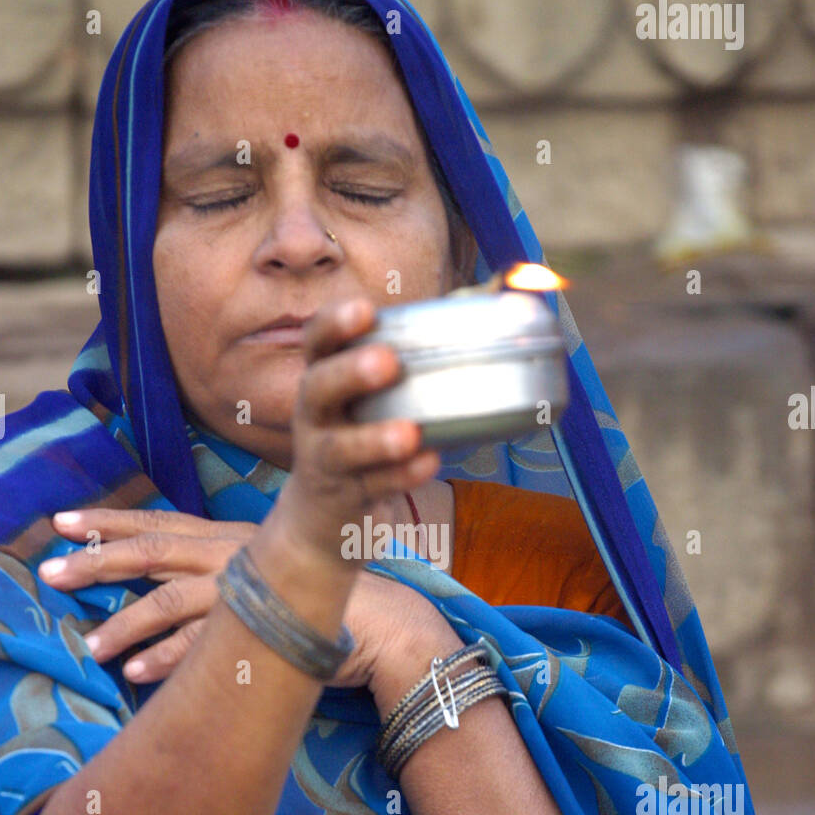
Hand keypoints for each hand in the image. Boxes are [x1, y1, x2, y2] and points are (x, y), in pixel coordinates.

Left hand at [38, 506, 444, 689]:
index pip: (161, 523)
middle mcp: (235, 554)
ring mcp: (250, 589)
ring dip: (126, 625)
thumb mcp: (269, 572)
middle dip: (97, 560)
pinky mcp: (265, 628)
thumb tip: (179, 586)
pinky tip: (138, 673)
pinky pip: (206, 645)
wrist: (387, 625)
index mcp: (233, 537)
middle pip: (154, 552)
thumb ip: (227, 572)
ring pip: (172, 601)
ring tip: (92, 647)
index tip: (61, 522)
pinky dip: (168, 658)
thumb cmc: (327, 598)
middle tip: (49, 570)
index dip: (110, 521)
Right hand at [272, 296, 441, 570]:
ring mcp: (324, 460)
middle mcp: (315, 417)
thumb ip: (423, 355)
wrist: (325, 520)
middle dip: (350, 373)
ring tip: (410, 433)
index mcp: (324, 380)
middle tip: (388, 362)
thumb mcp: (377, 398)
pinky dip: (401, 477)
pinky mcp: (344, 498)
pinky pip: (372, 487)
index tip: (365, 310)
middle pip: (318, 388)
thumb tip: (498, 293)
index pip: (316, 342)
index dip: (334, 324)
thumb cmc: (366, 438)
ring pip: (341, 449)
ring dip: (375, 439)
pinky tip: (428, 464)